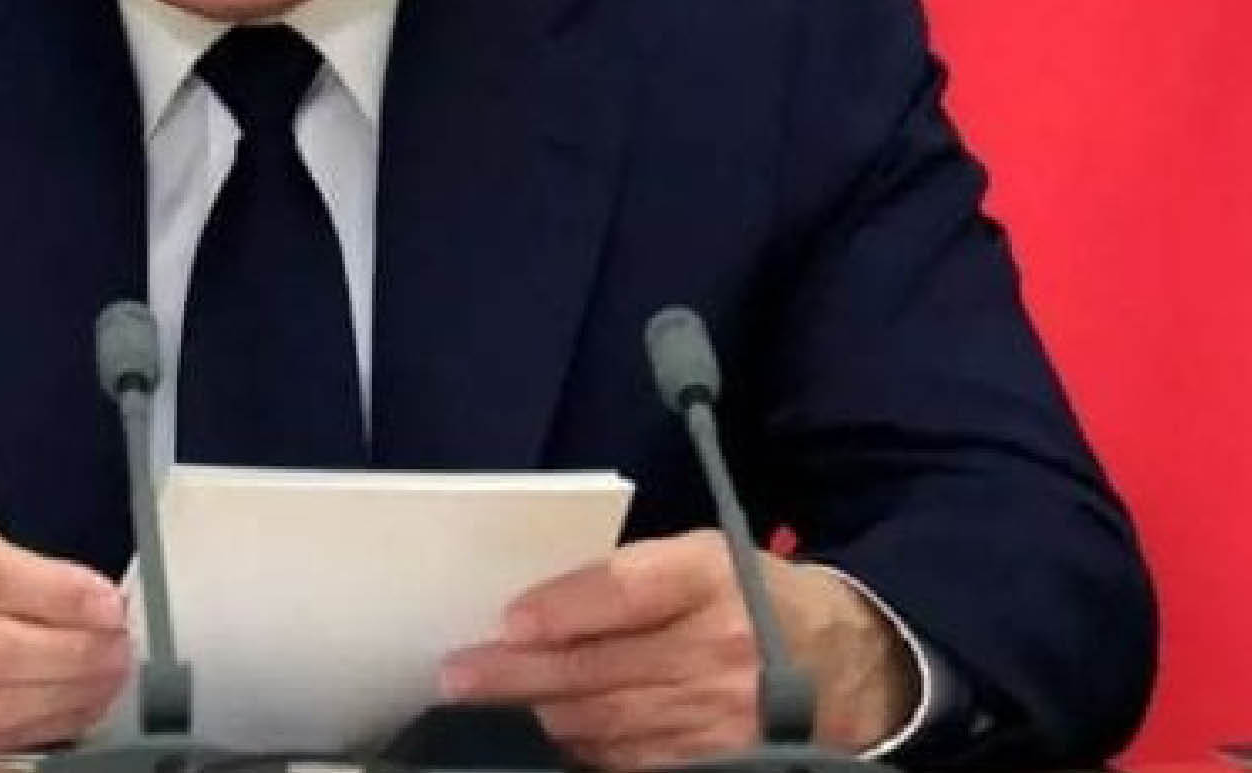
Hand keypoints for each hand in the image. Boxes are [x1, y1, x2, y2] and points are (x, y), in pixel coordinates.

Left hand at [438, 530, 916, 769]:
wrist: (850, 663)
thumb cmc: (753, 595)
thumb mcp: (705, 556)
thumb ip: (631, 578)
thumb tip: (538, 610)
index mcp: (712, 576)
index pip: (628, 590)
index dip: (566, 609)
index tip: (509, 622)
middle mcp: (720, 646)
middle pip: (604, 667)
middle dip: (520, 676)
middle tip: (457, 676)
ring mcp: (722, 714)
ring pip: (610, 721)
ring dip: (541, 715)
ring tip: (483, 704)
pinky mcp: (721, 760)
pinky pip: (635, 760)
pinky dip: (586, 748)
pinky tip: (547, 736)